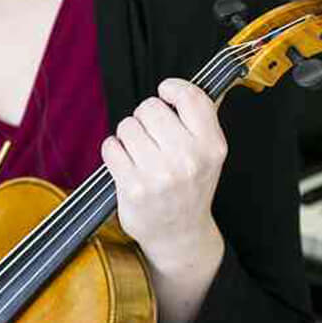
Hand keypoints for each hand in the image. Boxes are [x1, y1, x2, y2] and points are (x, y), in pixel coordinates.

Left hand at [101, 78, 226, 272]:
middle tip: (152, 136)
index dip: (172, 88)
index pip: (191, 97)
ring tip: (140, 153)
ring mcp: (160, 174)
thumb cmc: (190, 187)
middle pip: (150, 107)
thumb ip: (198, 120)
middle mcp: (188, 159)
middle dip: (145, 117)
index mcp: (211, 146)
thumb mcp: (209, 154)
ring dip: (128, 135)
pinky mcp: (134, 187)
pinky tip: (126, 164)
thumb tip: (179, 88)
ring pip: (127, 125)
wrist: (179, 234)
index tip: (165, 94)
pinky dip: (113, 151)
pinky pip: (110, 146)